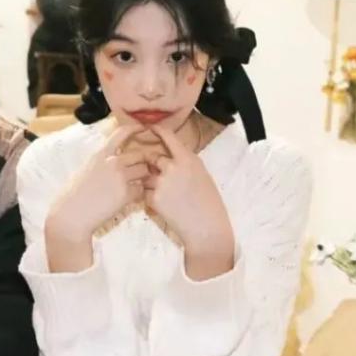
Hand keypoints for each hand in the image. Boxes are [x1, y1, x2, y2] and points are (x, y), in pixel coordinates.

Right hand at [48, 122, 147, 242]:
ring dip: (143, 178)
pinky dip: (138, 194)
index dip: (136, 128)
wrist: (72, 214)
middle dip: (143, 162)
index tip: (143, 128)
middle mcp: (112, 162)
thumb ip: (102, 161)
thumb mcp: (87, 168)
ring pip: (144, 171)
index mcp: (101, 154)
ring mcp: (121, 177)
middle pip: (140, 155)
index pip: (122, 133)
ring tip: (135, 186)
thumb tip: (116, 157)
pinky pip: (141, 190)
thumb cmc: (75, 194)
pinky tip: (129, 199)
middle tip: (141, 171)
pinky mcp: (126, 194)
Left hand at [145, 124, 234, 277]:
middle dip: (153, 165)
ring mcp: (162, 182)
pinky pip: (146, 193)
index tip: (150, 127)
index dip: (157, 131)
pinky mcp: (154, 198)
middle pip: (153, 158)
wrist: (206, 227)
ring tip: (170, 198)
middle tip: (163, 178)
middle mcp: (173, 167)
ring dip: (152, 184)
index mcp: (188, 159)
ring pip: (147, 177)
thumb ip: (186, 163)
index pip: (168, 138)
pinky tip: (167, 207)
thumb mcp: (202, 174)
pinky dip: (152, 199)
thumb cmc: (209, 202)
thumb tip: (171, 156)